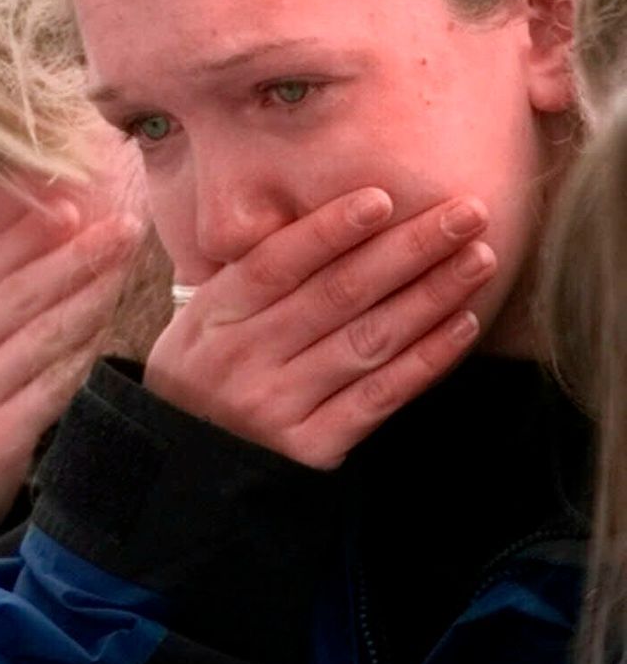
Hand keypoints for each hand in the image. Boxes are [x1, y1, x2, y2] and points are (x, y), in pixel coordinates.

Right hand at [0, 202, 142, 521]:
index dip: (25, 236)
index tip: (71, 206)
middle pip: (17, 296)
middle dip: (73, 258)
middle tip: (123, 228)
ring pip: (40, 339)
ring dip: (89, 300)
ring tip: (129, 271)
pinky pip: (49, 393)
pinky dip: (83, 364)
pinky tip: (116, 339)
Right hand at [144, 189, 495, 468]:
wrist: (185, 465)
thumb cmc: (203, 371)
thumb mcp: (199, 320)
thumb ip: (248, 275)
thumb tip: (327, 216)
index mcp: (213, 317)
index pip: (275, 264)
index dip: (329, 231)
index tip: (383, 197)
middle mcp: (244, 358)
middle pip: (336, 295)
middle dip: (408, 248)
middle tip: (465, 213)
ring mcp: (278, 405)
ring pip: (368, 341)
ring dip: (431, 296)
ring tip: (478, 258)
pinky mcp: (311, 447)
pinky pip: (379, 398)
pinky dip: (425, 360)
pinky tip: (462, 323)